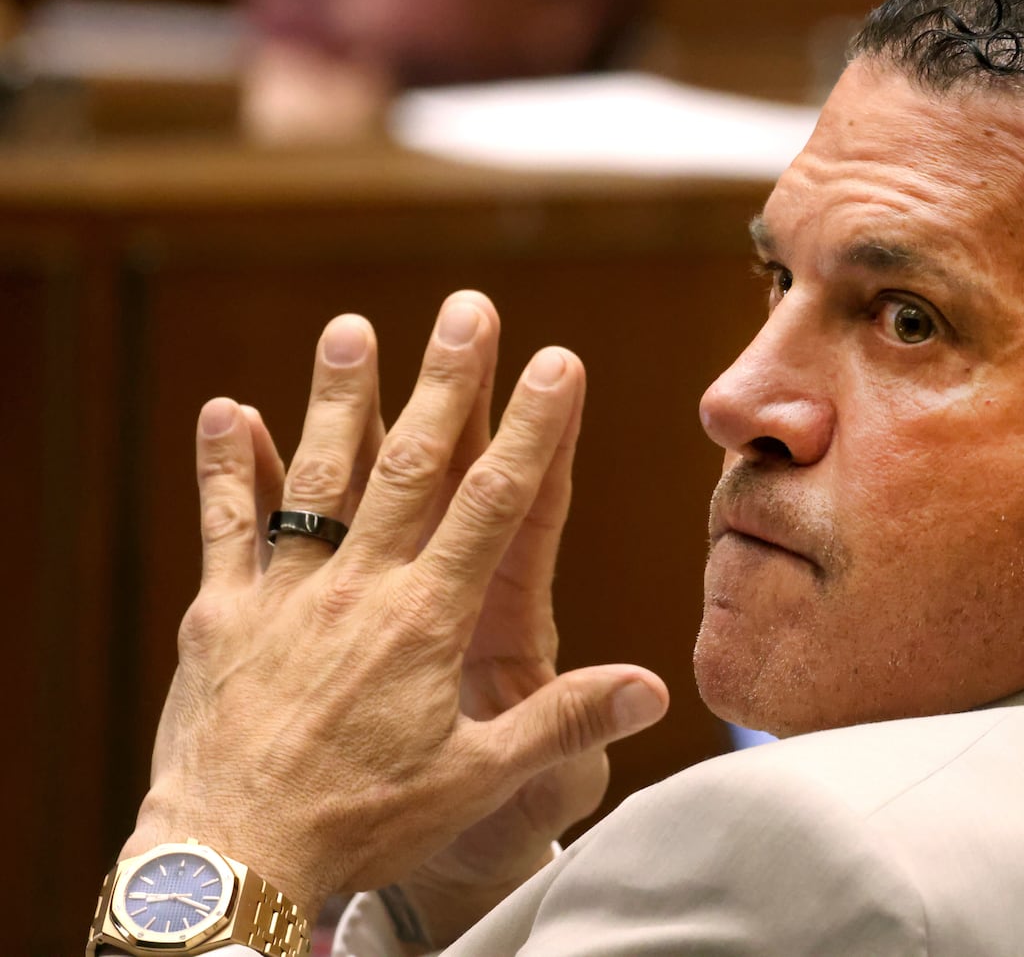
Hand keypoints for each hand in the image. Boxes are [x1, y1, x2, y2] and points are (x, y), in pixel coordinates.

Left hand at [121, 292, 669, 920]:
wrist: (233, 863)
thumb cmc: (362, 826)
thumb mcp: (479, 784)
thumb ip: (565, 724)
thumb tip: (653, 688)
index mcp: (430, 621)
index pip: (495, 503)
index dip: (532, 427)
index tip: (558, 361)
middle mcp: (360, 589)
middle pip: (411, 465)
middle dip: (446, 382)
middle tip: (467, 310)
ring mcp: (285, 594)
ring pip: (318, 476)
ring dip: (338, 399)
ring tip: (353, 328)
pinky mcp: (220, 615)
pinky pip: (224, 526)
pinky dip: (228, 467)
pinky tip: (227, 408)